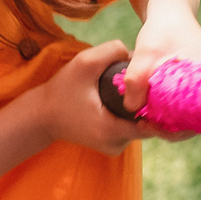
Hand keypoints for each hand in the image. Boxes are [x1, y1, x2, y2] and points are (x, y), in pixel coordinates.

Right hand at [37, 40, 154, 155]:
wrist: (42, 116)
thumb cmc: (62, 90)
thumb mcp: (84, 63)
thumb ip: (111, 51)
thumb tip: (137, 53)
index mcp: (111, 129)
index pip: (152, 122)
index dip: (158, 102)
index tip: (157, 84)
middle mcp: (116, 144)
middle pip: (148, 122)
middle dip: (147, 101)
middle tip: (142, 81)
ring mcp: (114, 148)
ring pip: (140, 125)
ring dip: (138, 108)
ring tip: (131, 90)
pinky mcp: (112, 146)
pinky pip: (130, 129)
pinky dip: (130, 115)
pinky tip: (122, 101)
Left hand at [118, 6, 200, 140]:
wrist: (170, 11)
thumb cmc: (162, 30)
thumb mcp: (146, 52)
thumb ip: (137, 80)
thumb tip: (132, 109)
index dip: (177, 130)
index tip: (152, 126)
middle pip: (197, 121)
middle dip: (171, 128)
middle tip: (143, 125)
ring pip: (191, 115)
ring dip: (169, 120)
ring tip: (143, 119)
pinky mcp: (199, 85)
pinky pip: (187, 106)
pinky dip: (171, 111)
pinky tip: (150, 110)